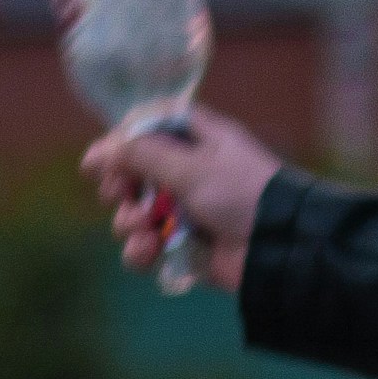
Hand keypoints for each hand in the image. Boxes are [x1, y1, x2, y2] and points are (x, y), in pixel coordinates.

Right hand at [81, 105, 282, 293]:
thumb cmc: (242, 194)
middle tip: (121, 194)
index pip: (150, 126)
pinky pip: (145, 246)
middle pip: (134, 171)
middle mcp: (189, 171)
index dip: (123, 138)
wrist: (279, 249)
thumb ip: (143, 154)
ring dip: (129, 221)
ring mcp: (185, 210)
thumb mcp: (192, 166)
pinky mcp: (183, 245)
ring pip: (134, 212)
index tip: (103, 156)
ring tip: (144, 228)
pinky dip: (140, 250)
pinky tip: (149, 252)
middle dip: (120, 185)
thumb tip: (98, 151)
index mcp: (199, 140)